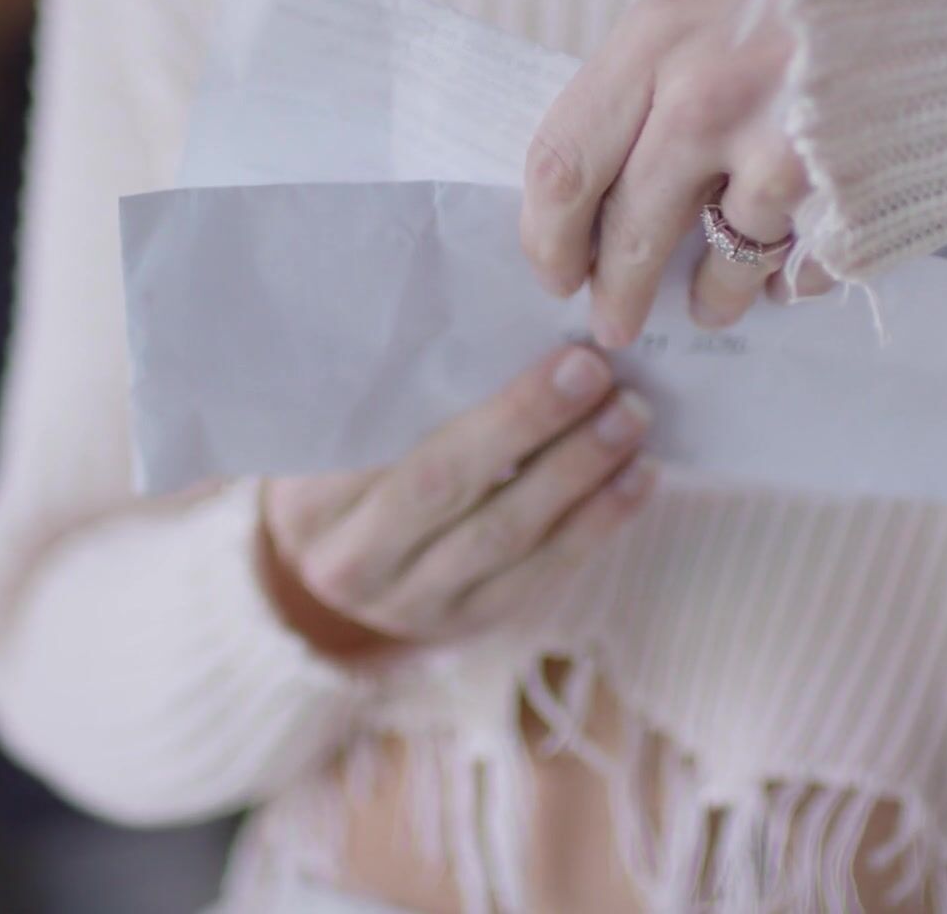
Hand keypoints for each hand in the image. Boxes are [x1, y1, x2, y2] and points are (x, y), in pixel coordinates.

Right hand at [258, 345, 654, 658]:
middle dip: (532, 427)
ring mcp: (411, 604)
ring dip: (578, 474)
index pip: (397, 446)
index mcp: (310, 500)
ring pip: (504, 536)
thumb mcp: (336, 430)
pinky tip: (636, 478)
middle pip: (450, 487)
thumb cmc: (343, 467)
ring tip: (630, 418)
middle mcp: (353, 561)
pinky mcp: (466, 624)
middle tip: (599, 374)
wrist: (329, 564)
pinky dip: (595, 523)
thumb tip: (492, 322)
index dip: (486, 407)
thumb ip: (387, 393)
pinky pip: (538, 574)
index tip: (556, 354)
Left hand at [521, 0, 833, 348]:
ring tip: (716, 304)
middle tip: (615, 322)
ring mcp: (780, 147)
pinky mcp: (848, 193)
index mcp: (657, 36)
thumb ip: (658, 73)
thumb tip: (608, 173)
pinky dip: (792, 278)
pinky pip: (800, 267)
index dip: (547, 234)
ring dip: (713, 296)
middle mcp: (704, 94)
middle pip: (627, 229)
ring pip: (719, 261)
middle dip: (617, 292)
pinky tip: (791, 272)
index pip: (563, 160)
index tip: (556, 270)